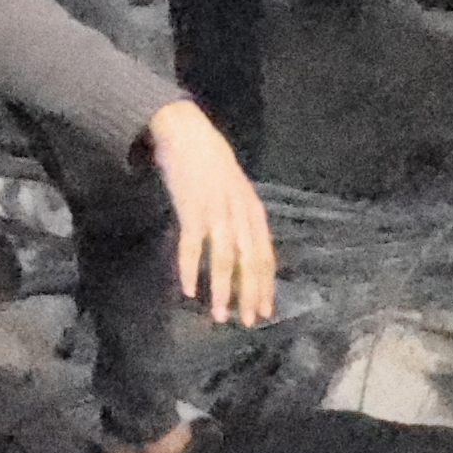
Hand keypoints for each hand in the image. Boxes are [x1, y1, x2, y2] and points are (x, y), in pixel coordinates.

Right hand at [146, 99, 282, 320]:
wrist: (187, 132)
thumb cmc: (211, 164)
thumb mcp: (235, 192)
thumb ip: (241, 220)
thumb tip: (244, 253)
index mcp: (253, 211)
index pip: (265, 256)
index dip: (265, 285)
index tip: (265, 311)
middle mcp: (239, 213)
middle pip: (250, 261)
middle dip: (249, 294)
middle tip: (247, 321)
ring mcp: (216, 211)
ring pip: (223, 258)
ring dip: (221, 289)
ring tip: (218, 314)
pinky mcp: (191, 207)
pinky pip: (191, 244)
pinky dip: (189, 267)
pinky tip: (188, 289)